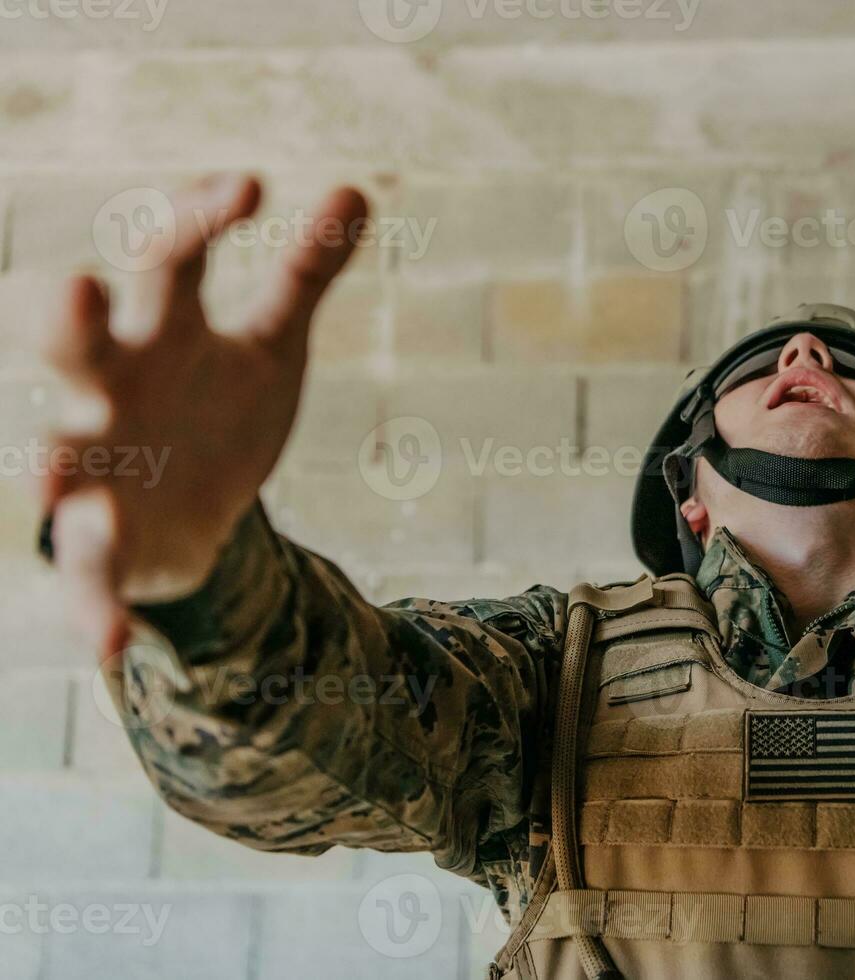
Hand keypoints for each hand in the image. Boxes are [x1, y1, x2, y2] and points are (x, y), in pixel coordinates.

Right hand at [41, 176, 367, 656]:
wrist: (199, 510)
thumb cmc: (220, 409)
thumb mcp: (272, 346)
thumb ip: (304, 272)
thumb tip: (359, 188)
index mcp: (161, 331)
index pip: (168, 257)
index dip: (201, 217)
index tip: (256, 184)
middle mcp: (113, 388)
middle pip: (79, 345)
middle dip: (73, 320)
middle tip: (82, 289)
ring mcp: (98, 465)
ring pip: (59, 458)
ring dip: (54, 464)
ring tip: (56, 477)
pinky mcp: (102, 543)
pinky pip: (84, 576)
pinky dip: (90, 608)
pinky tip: (108, 646)